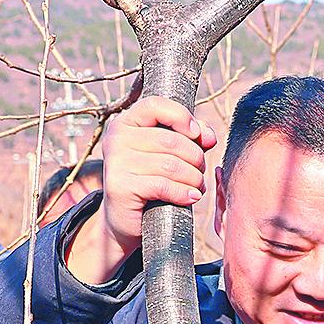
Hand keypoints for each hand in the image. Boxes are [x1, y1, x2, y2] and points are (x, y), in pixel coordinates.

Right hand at [65, 96, 218, 287]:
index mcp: (126, 122)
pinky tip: (189, 197)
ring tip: (196, 187)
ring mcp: (115, 162)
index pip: (156, 105)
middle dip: (195, 158)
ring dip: (193, 178)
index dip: (182, 117)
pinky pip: (163, 185)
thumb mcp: (169, 154)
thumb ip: (189, 137)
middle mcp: (116, 138)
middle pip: (171, 141)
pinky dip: (183, 192)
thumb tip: (208, 135)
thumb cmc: (151, 180)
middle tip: (199, 172)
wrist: (127, 218)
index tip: (196, 134)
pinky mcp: (120, 187)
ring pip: (171, 165)